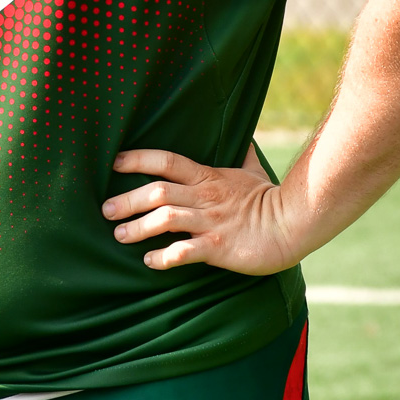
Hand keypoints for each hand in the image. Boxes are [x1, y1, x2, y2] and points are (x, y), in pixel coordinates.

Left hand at [102, 144, 299, 275]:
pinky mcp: (218, 248)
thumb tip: (244, 138)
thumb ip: (242, 155)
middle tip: (105, 209)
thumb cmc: (272, 198)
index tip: (115, 163)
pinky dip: (164, 257)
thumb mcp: (254, 171)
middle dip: (127, 200)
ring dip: (138, 228)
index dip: (139, 160)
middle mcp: (205, 197)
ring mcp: (211, 222)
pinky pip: (184, 252)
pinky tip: (149, 261)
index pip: (167, 161)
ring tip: (119, 235)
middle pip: (157, 191)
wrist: (294, 223)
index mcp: (209, 177)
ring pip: (165, 219)